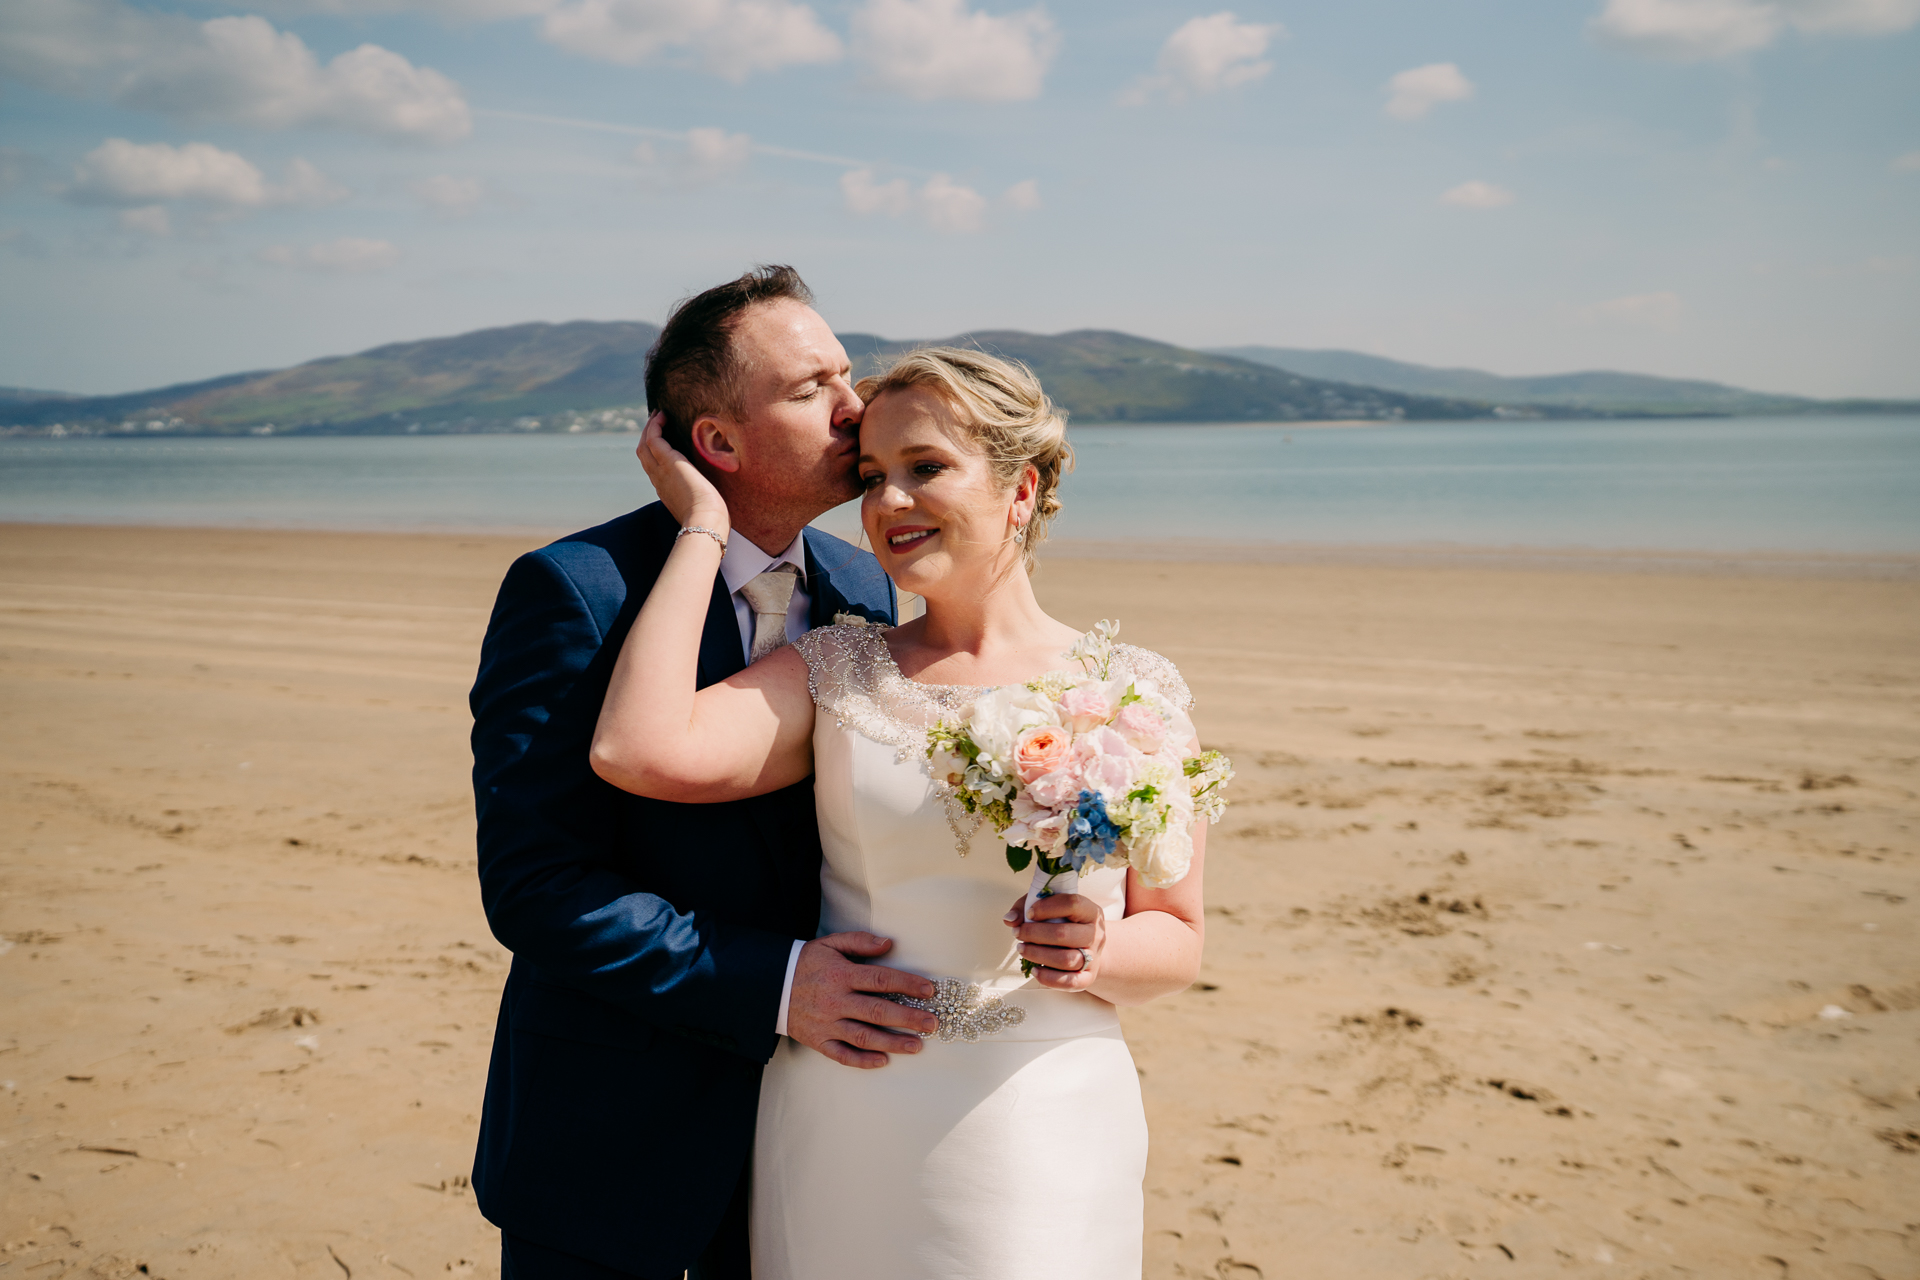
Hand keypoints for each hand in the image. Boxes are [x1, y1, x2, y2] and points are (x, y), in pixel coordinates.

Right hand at [637, 411, 728, 537]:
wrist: (705, 521)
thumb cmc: (710, 518)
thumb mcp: (702, 503)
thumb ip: (701, 494)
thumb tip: (712, 492)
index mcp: (665, 490)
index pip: (653, 467)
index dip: (654, 451)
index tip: (662, 439)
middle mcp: (658, 480)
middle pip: (644, 453)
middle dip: (648, 435)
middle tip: (657, 421)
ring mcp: (660, 471)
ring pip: (644, 444)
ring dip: (649, 427)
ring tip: (659, 415)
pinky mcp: (667, 462)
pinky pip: (653, 439)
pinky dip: (655, 426)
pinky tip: (663, 416)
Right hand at [785, 932, 938, 1068]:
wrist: (770, 986)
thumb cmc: (806, 963)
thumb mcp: (830, 944)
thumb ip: (859, 941)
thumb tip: (888, 943)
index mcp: (841, 975)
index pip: (880, 979)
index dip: (907, 984)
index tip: (929, 990)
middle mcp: (835, 1001)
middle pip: (877, 1011)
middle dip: (908, 1018)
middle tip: (932, 1024)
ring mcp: (827, 1023)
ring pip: (864, 1036)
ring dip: (892, 1042)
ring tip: (917, 1045)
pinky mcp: (818, 1041)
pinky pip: (842, 1055)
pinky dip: (863, 1061)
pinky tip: (883, 1061)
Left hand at [1004, 892, 1106, 991]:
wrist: (1088, 947)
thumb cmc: (1064, 923)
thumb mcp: (1048, 907)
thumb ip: (1025, 908)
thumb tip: (1010, 920)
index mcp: (1090, 911)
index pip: (1072, 904)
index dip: (1047, 907)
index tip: (1029, 913)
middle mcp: (1096, 934)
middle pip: (1065, 934)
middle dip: (1035, 934)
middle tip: (1018, 933)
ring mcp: (1094, 957)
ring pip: (1067, 959)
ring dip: (1038, 955)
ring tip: (1022, 949)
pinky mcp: (1088, 977)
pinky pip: (1070, 982)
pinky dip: (1049, 978)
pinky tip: (1034, 970)